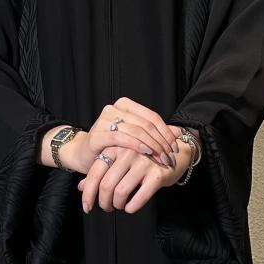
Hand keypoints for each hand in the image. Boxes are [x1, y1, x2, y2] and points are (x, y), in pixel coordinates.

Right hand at [57, 99, 181, 173]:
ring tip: (161, 158)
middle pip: (146, 124)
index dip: (166, 132)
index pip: (152, 117)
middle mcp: (114, 109)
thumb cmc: (111, 147)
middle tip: (169, 156)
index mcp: (125, 105)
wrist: (84, 155)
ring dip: (152, 146)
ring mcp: (104, 120)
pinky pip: (121, 138)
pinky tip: (146, 152)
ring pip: (136, 130)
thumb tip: (179, 132)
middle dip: (161, 142)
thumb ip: (155, 133)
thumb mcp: (135, 139)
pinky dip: (136, 145)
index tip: (174, 148)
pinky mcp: (98, 134)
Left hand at [77, 138, 192, 213]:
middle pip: (106, 185)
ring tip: (120, 206)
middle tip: (107, 207)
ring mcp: (143, 162)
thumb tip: (80, 187)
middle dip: (103, 202)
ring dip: (117, 205)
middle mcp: (127, 152)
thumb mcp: (118, 161)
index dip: (88, 194)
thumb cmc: (142, 158)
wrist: (175, 153)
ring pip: (120, 192)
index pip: (95, 173)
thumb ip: (100, 172)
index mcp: (115, 146)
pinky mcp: (157, 174)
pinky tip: (130, 207)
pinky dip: (131, 207)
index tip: (86, 207)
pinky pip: (139, 197)